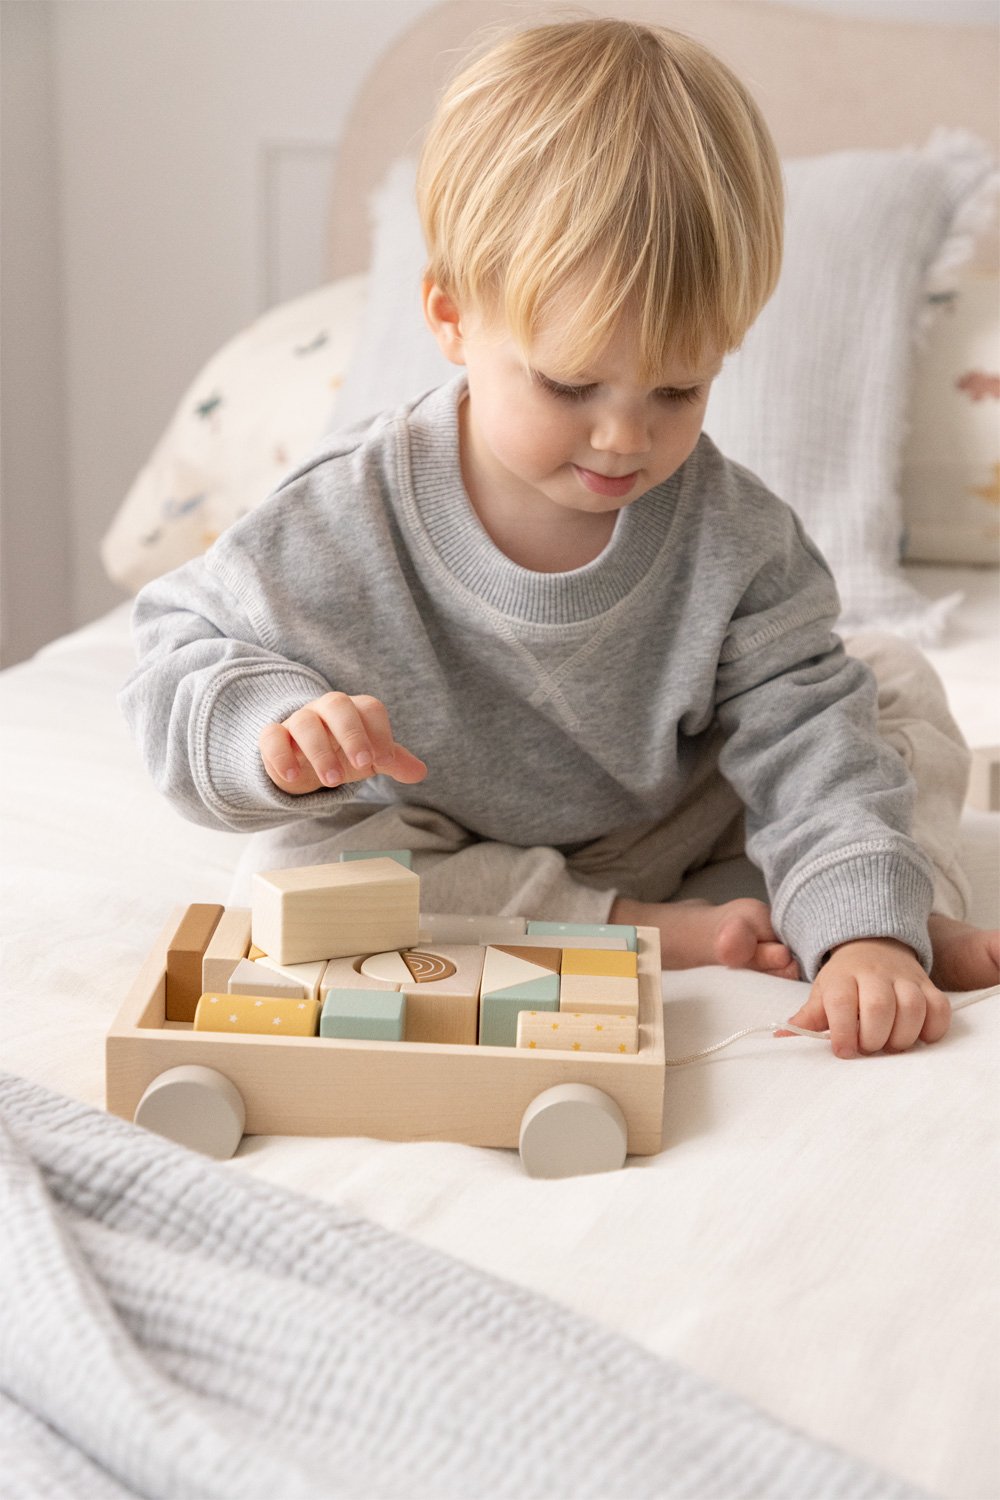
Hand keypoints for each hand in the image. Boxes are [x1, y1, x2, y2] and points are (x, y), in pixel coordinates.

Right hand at [259, 692, 426, 794]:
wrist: (305, 759)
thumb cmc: (343, 752)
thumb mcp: (370, 757)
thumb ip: (394, 761)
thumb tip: (420, 772)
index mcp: (355, 710)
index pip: (370, 708)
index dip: (380, 732)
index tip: (385, 760)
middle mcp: (326, 709)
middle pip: (338, 705)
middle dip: (351, 734)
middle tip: (361, 765)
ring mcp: (298, 720)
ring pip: (304, 722)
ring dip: (320, 751)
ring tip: (333, 781)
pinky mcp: (274, 736)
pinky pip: (272, 737)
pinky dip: (281, 756)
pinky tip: (293, 777)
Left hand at [776, 936, 950, 1057]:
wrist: (872, 946)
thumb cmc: (845, 980)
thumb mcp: (822, 994)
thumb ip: (806, 1018)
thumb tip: (780, 1036)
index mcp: (843, 978)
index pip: (842, 1002)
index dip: (842, 1031)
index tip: (843, 1051)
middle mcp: (875, 975)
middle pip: (879, 1007)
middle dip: (874, 1037)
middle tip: (869, 1048)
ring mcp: (905, 978)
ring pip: (912, 1007)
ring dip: (903, 1036)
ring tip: (891, 1045)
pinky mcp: (928, 985)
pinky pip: (939, 1007)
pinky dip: (933, 1028)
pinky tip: (920, 1037)